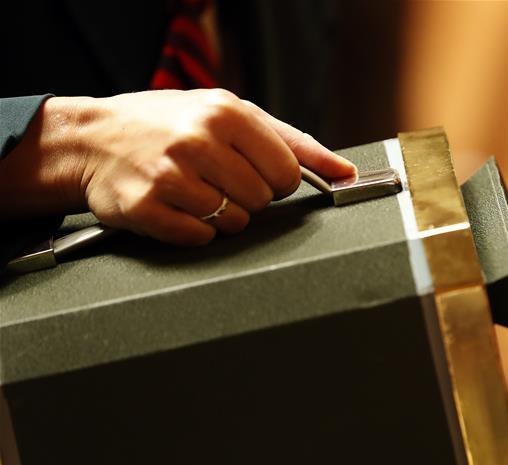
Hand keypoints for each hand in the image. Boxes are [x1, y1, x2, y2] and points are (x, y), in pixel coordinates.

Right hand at [0, 90, 355, 244]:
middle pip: (262, 201)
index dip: (275, 180)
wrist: (93, 138)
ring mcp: (169, 177)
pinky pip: (199, 239)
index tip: (256, 173)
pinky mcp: (146, 209)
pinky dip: (194, 230)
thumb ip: (294, 142)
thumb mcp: (233, 114)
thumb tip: (345, 172)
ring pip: (234, 223)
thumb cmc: (171, 123)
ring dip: (222, 215)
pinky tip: (178, 208)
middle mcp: (197, 142)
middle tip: (218, 180)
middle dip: (248, 197)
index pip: (287, 173)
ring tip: (196, 191)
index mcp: (226, 113)